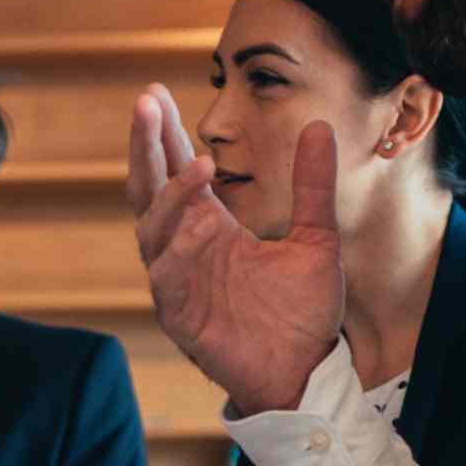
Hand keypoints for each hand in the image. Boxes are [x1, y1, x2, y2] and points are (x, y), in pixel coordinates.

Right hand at [126, 86, 344, 415]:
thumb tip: (318, 127)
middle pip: (149, 188)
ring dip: (172, 194)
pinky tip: (199, 223)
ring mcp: (176, 280)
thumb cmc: (303, 313)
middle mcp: (184, 247)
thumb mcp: (317, 238)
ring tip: (201, 163)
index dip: (164, 134)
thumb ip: (312, 185)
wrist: (305, 372)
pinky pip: (166, 275)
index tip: (155, 93)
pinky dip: (178, 248)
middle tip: (147, 103)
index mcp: (210, 227)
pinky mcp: (178, 313)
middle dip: (146, 146)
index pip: (176, 172)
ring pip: (153, 228)